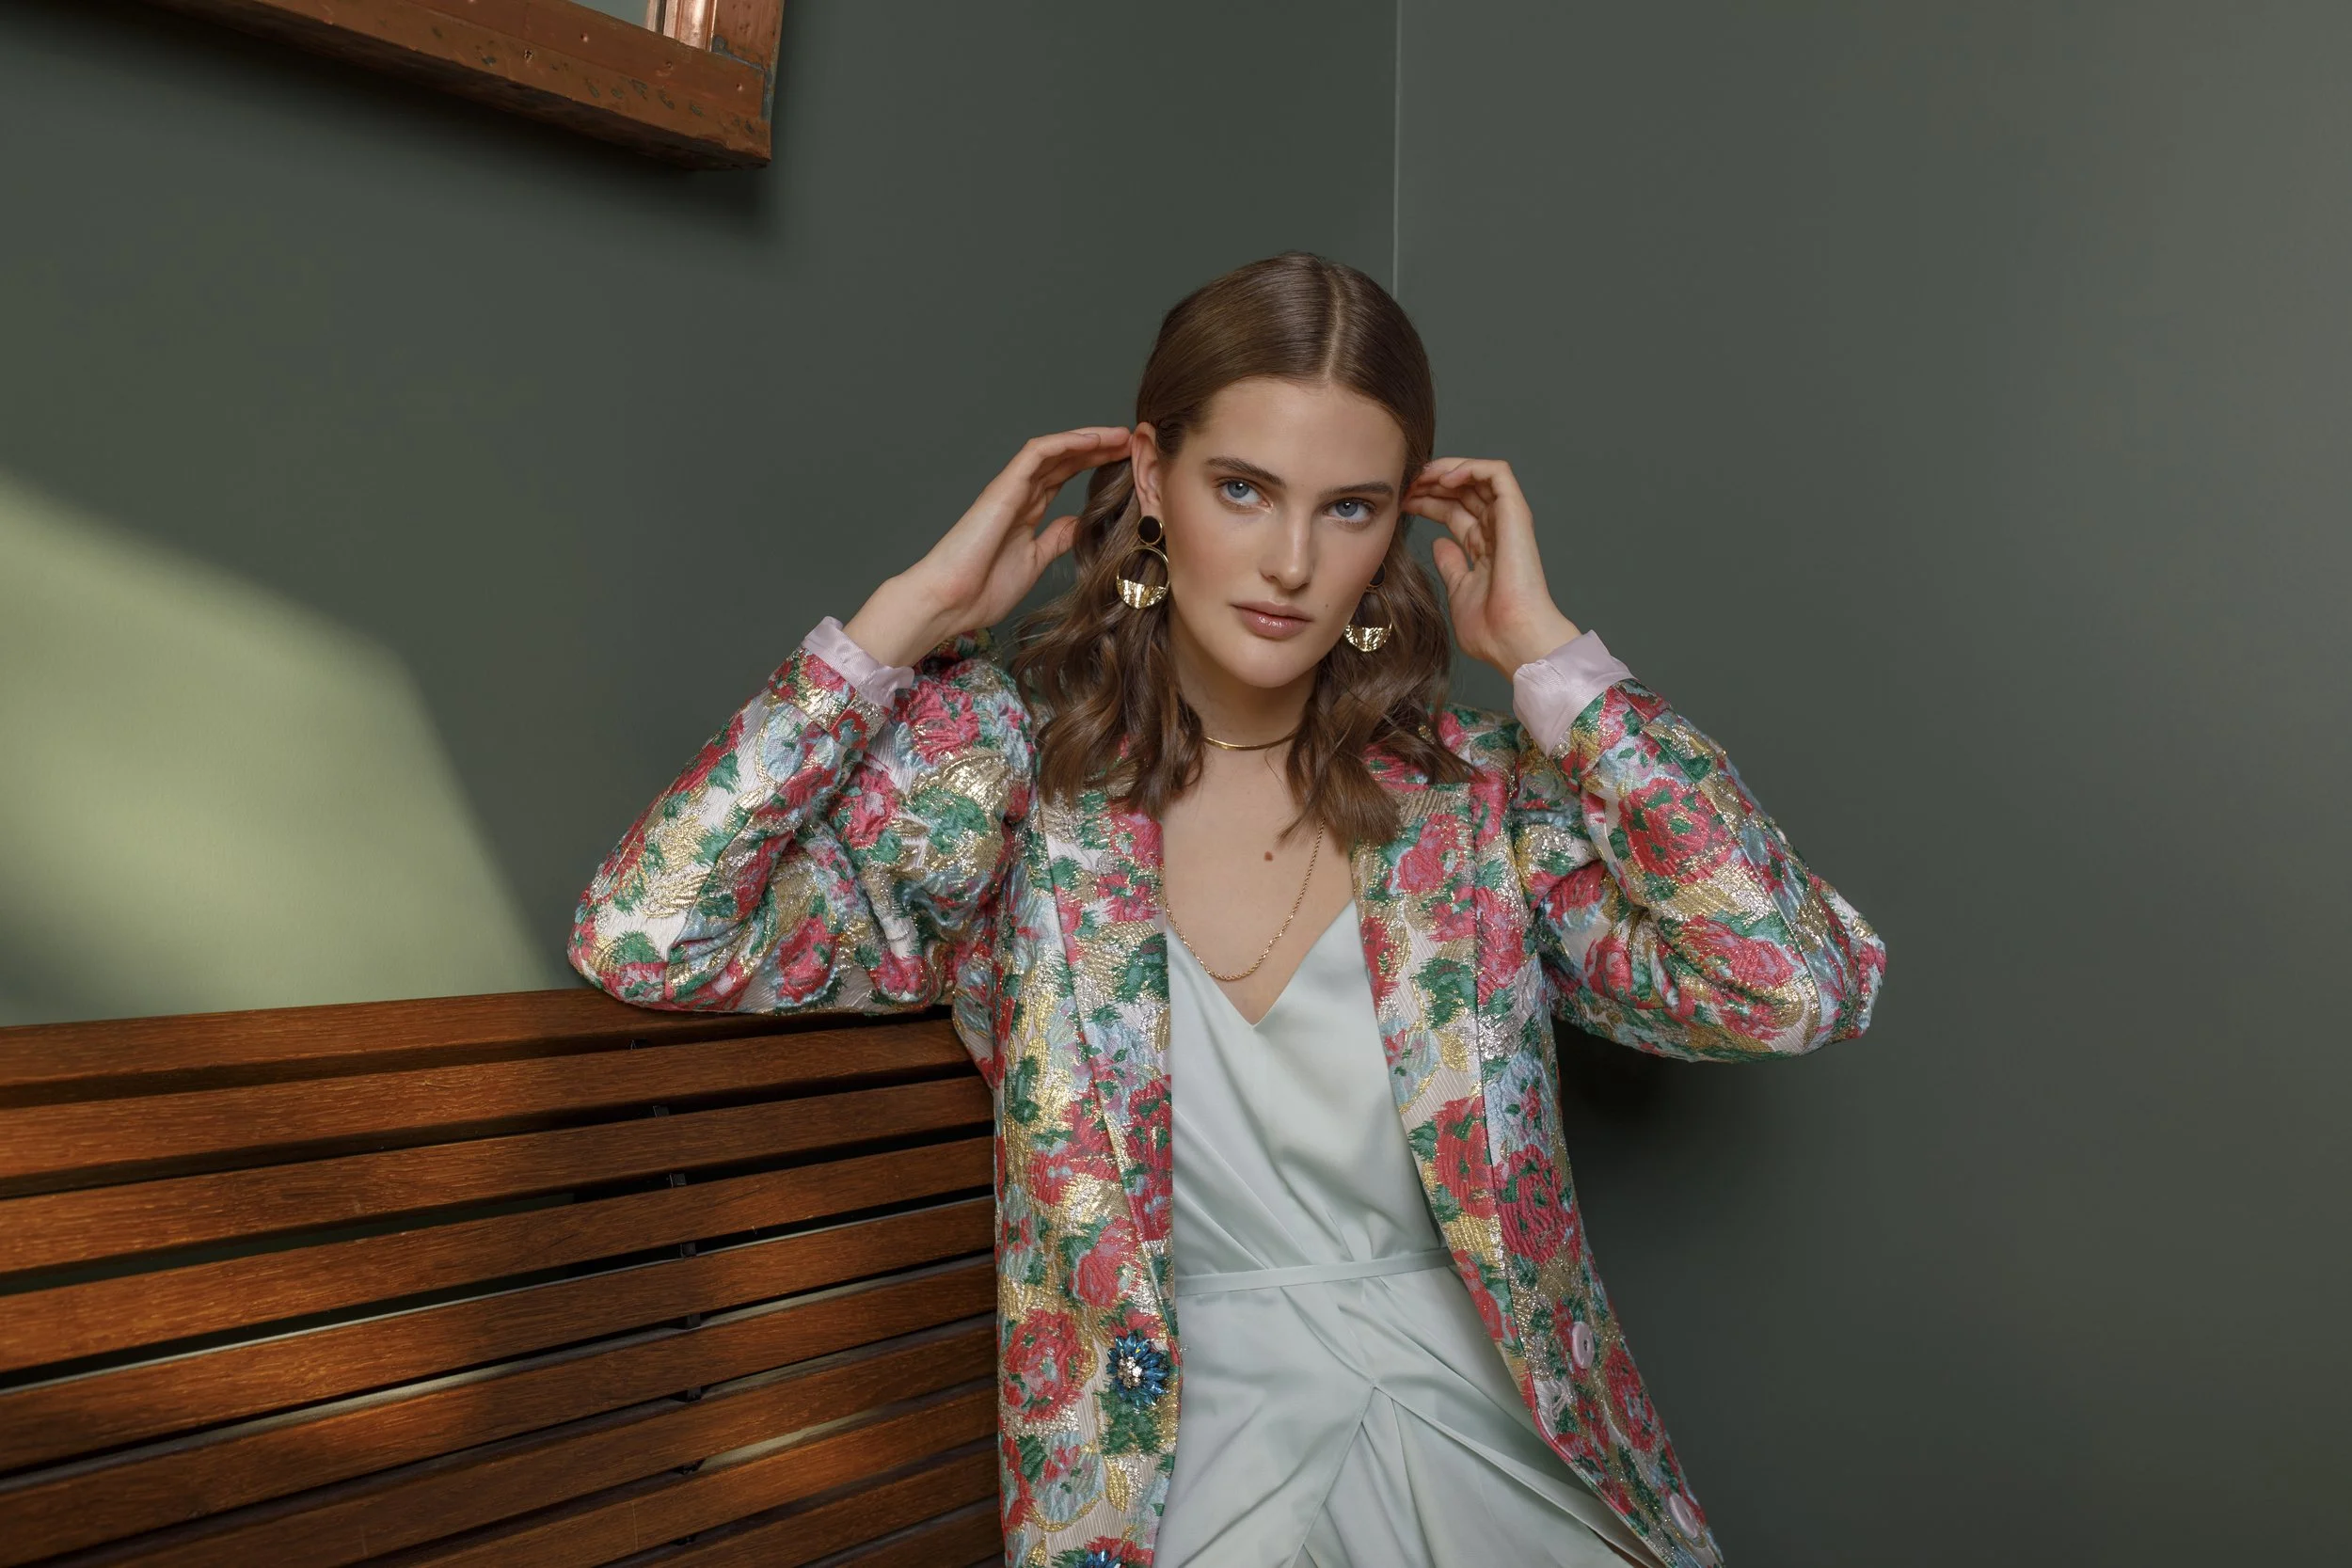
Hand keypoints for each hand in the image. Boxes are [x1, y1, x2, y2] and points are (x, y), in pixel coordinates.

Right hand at [846, 426, 1130, 666]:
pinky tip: (1092, 439)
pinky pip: (1036, 454)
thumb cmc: (981, 589)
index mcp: (1025, 514)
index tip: (1126, 463)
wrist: (950, 601)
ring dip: (1087, 440)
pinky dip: (1065, 443)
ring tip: (1119, 436)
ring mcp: (1010, 490)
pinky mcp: (1003, 489)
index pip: (1063, 478)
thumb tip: (1078, 525)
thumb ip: (1054, 540)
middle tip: (1132, 442)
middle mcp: (1018, 496)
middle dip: (1097, 448)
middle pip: (1063, 460)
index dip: (1093, 466)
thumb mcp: (1034, 563)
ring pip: (1053, 451)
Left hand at [1405, 457, 1582, 679]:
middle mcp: (1497, 531)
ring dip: (1446, 470)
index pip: (1454, 511)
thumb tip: (1440, 545)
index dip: (1427, 501)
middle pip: (1463, 492)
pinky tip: (1443, 479)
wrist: (1512, 638)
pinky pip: (1497, 474)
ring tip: (1420, 477)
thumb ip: (1451, 565)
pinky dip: (1470, 468)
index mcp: (1484, 548)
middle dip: (1431, 482)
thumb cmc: (1491, 628)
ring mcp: (1507, 521)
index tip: (1400, 503)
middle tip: (1404, 483)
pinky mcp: (1515, 513)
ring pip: (1478, 476)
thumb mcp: (1458, 591)